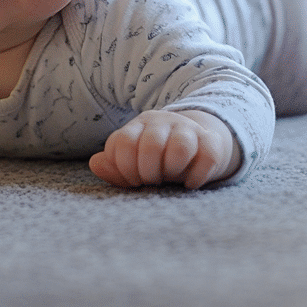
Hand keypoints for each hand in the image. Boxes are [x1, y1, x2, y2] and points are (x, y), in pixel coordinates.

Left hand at [88, 109, 240, 189]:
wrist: (200, 143)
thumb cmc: (159, 159)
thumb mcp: (134, 161)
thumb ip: (113, 165)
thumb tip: (94, 163)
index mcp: (139, 125)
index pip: (122, 143)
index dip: (124, 168)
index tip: (133, 180)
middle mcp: (163, 123)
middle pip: (151, 145)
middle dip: (149, 172)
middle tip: (152, 181)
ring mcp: (188, 130)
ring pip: (180, 148)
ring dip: (173, 170)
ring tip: (171, 179)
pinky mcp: (211, 142)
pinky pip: (206, 158)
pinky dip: (196, 177)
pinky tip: (189, 183)